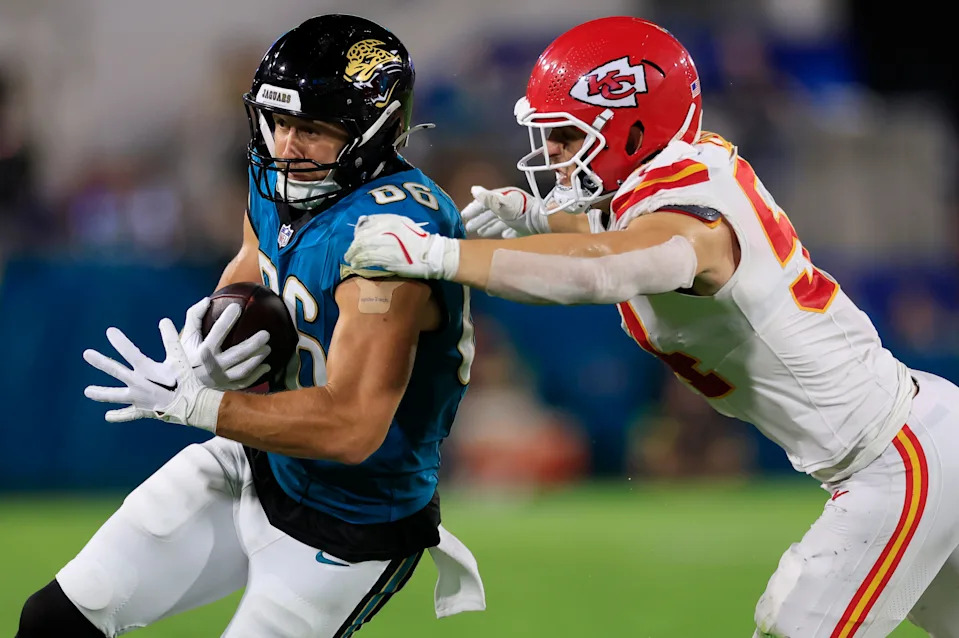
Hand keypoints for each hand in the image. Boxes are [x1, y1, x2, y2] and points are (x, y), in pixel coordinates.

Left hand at [84, 319, 222, 431]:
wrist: (192, 406)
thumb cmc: (185, 380)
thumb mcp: (179, 358)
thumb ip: (171, 339)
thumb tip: (164, 320)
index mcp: (147, 370)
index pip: (130, 353)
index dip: (120, 341)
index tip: (109, 331)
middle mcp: (138, 384)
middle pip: (116, 371)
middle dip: (101, 362)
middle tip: (86, 354)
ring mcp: (138, 399)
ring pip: (115, 395)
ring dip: (101, 393)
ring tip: (87, 391)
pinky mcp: (143, 410)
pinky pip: (129, 414)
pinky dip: (119, 415)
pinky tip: (108, 416)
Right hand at [180, 298, 270, 389]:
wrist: (181, 383)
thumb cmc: (186, 353)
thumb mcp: (187, 335)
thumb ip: (194, 316)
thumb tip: (207, 300)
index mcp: (202, 352)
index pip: (217, 333)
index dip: (227, 319)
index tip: (237, 307)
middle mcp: (212, 367)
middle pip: (237, 354)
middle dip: (253, 344)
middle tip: (266, 334)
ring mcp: (220, 379)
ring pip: (243, 370)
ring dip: (257, 359)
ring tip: (268, 348)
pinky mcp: (226, 387)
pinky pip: (244, 382)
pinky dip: (257, 375)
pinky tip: (266, 366)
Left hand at [345, 214, 459, 279]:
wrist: (432, 253)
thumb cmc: (419, 239)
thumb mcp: (403, 224)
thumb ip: (387, 223)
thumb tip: (369, 225)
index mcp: (390, 220)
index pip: (365, 224)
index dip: (357, 233)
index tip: (355, 240)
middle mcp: (386, 230)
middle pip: (362, 237)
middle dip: (353, 246)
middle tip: (349, 253)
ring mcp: (386, 244)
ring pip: (363, 249)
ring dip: (354, 255)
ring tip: (350, 260)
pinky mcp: (387, 258)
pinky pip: (368, 260)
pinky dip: (360, 262)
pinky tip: (356, 265)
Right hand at [460, 186, 548, 237]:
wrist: (540, 220)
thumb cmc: (520, 210)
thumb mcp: (502, 203)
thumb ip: (487, 198)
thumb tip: (473, 190)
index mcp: (502, 198)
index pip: (483, 203)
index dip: (472, 209)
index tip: (463, 217)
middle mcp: (508, 206)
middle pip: (490, 213)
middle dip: (478, 220)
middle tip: (467, 228)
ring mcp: (516, 217)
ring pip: (499, 222)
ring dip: (488, 227)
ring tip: (480, 234)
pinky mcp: (524, 227)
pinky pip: (511, 230)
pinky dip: (504, 232)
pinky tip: (501, 236)